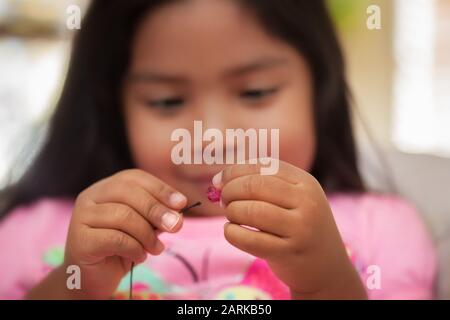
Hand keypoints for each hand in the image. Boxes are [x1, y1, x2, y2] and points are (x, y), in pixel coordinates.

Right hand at [64, 169, 186, 298]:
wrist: (93, 278)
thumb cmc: (120, 248)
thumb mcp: (144, 227)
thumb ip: (157, 217)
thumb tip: (177, 214)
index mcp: (106, 187)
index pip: (134, 177)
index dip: (160, 188)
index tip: (181, 203)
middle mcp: (90, 197)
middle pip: (128, 192)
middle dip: (157, 209)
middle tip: (176, 226)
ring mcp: (81, 217)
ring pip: (123, 216)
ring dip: (147, 234)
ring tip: (157, 249)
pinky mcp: (80, 240)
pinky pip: (115, 239)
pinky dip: (134, 249)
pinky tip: (139, 257)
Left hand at [216, 160, 366, 298]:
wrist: (327, 267)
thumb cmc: (299, 227)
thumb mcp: (293, 199)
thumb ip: (263, 185)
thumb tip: (219, 180)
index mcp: (306, 183)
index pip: (263, 166)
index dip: (235, 171)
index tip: (219, 181)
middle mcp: (307, 202)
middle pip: (254, 185)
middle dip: (230, 191)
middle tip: (223, 200)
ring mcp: (300, 228)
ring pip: (251, 211)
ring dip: (232, 212)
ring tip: (231, 217)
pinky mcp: (289, 253)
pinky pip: (250, 239)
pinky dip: (232, 233)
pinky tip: (231, 231)